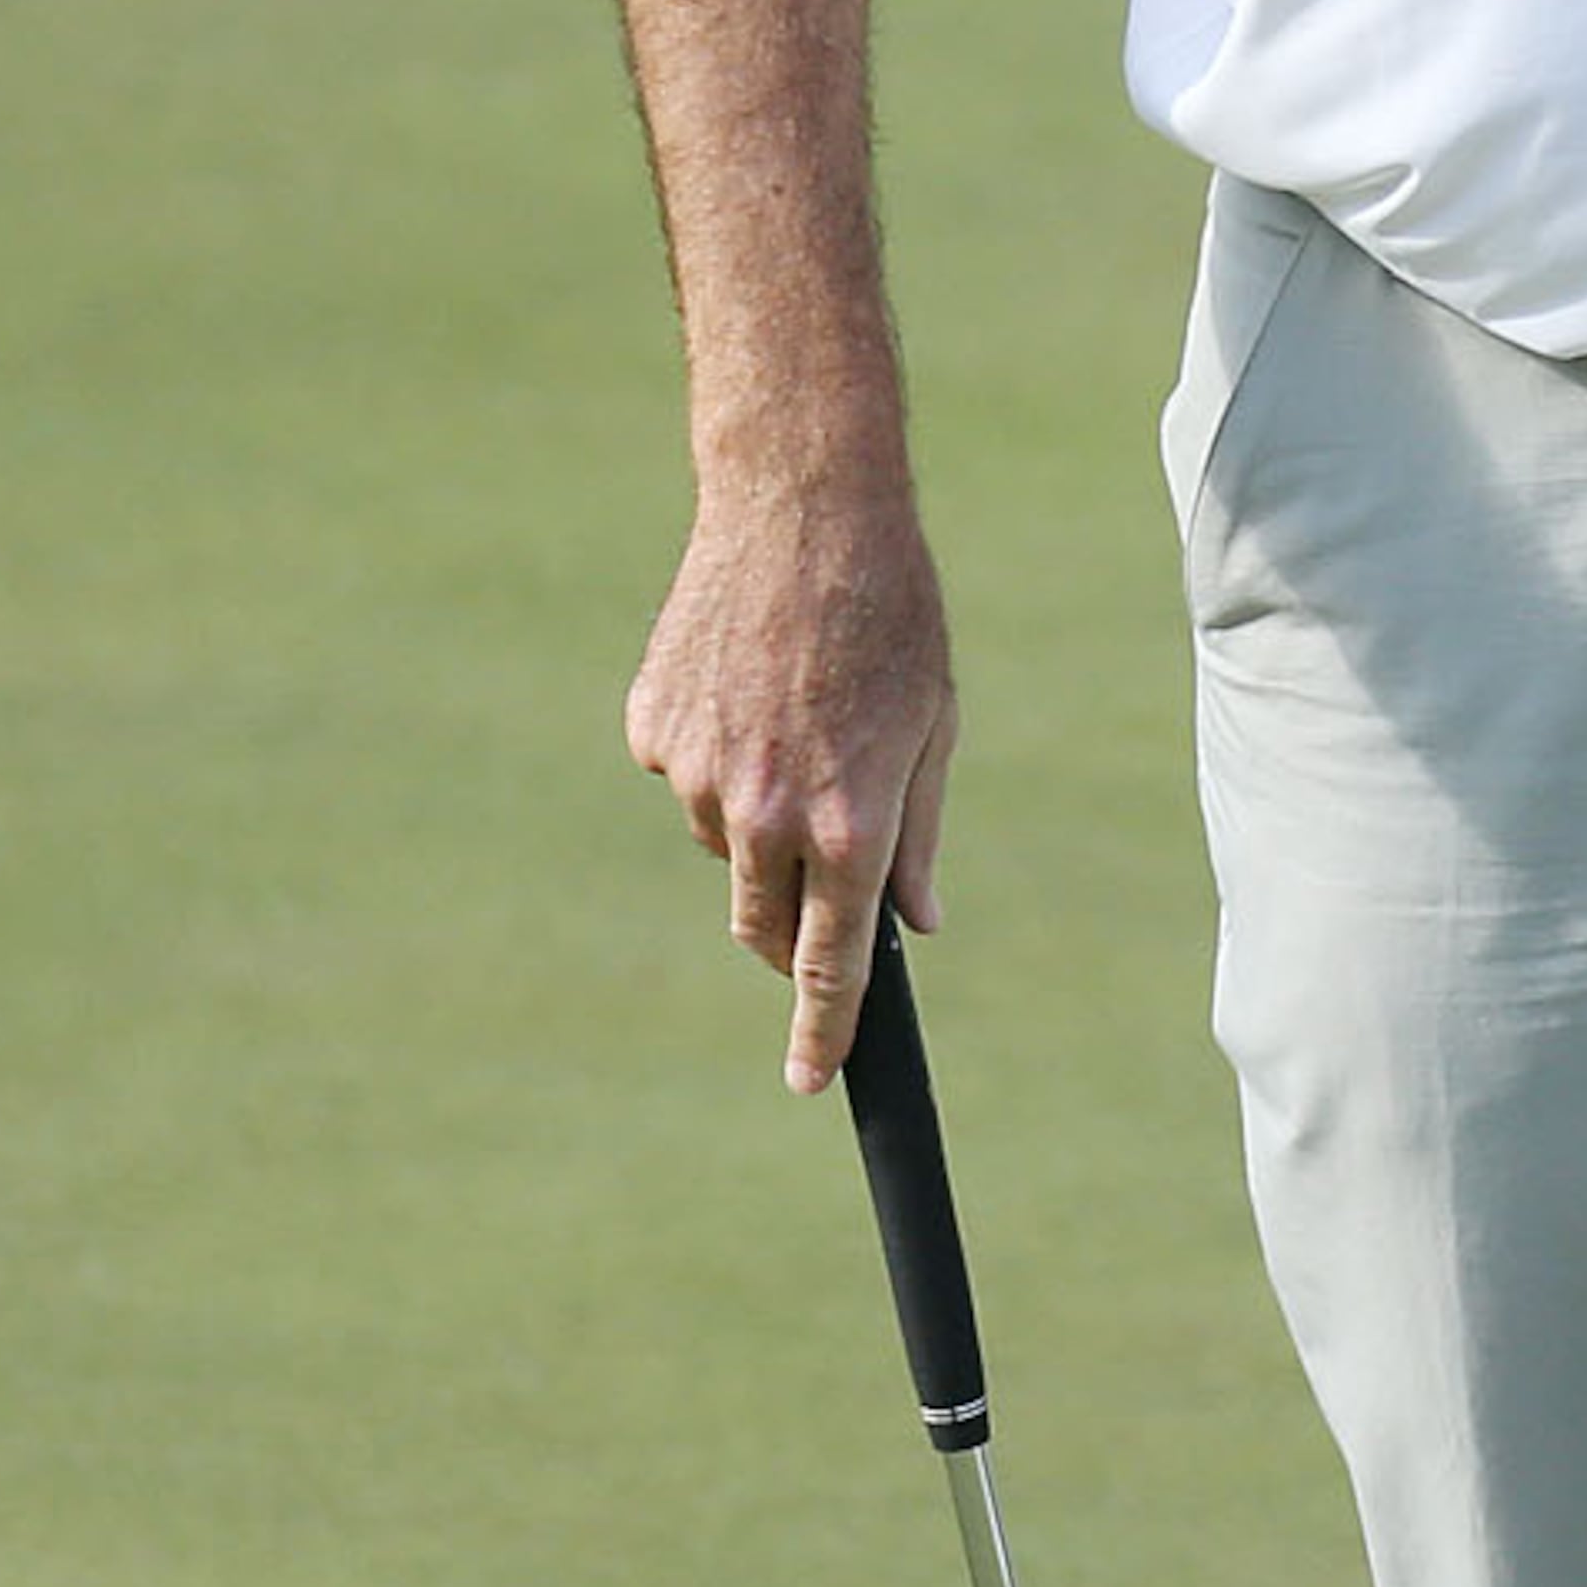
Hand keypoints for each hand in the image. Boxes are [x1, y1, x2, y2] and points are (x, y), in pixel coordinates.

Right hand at [625, 479, 956, 1090]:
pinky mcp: (652, 731)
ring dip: (760, 821)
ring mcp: (697, 775)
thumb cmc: (893, 612)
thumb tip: (911, 927)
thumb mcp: (934, 725)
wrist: (803, 506)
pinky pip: (687, 779)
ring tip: (800, 718)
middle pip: (764, 929)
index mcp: (850, 820)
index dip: (825, 1032)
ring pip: (727, 848)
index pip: (832, 965)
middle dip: (792, 934)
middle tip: (825, 885)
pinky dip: (718, 756)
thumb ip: (917, 837)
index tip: (816, 1079)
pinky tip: (751, 682)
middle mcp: (767, 813)